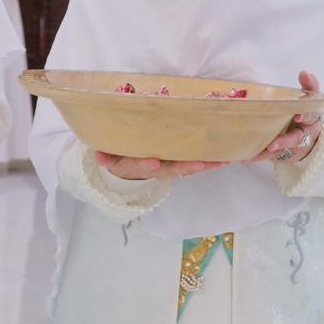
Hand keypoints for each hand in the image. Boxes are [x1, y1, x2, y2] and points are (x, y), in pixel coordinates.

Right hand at [94, 151, 224, 179]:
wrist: (130, 166)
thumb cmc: (121, 157)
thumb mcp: (110, 159)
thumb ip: (105, 157)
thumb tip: (97, 155)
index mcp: (139, 165)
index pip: (143, 166)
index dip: (147, 165)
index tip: (153, 162)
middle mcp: (158, 167)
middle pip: (172, 169)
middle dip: (185, 167)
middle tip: (198, 164)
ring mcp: (171, 165)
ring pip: (188, 166)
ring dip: (205, 164)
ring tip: (220, 161)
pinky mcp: (181, 161)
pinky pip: (197, 161)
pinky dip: (211, 161)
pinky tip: (226, 157)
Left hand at [251, 71, 323, 163]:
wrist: (311, 140)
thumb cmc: (305, 115)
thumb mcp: (308, 101)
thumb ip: (308, 86)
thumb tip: (304, 72)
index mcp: (311, 118)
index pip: (310, 115)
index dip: (305, 115)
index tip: (297, 116)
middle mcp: (304, 134)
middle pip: (297, 138)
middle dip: (285, 140)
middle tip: (273, 143)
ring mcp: (293, 147)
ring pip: (283, 150)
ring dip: (272, 150)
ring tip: (262, 149)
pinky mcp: (283, 155)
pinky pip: (271, 157)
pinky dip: (260, 156)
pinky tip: (247, 157)